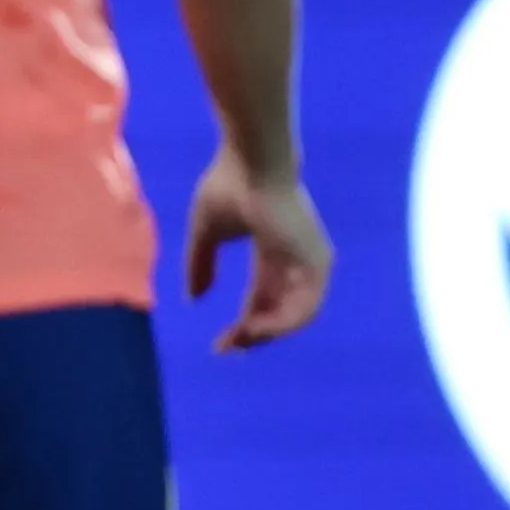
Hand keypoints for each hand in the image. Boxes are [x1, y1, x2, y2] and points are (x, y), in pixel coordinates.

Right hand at [182, 150, 330, 353]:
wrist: (252, 162)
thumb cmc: (228, 186)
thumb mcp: (205, 233)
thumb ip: (200, 265)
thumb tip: (194, 298)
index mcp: (273, 250)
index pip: (263, 297)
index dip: (243, 322)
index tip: (220, 344)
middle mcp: (294, 259)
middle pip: (279, 310)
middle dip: (254, 333)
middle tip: (228, 348)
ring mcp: (308, 260)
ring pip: (295, 315)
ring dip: (267, 334)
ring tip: (240, 342)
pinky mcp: (316, 261)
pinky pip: (305, 308)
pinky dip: (281, 325)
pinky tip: (255, 331)